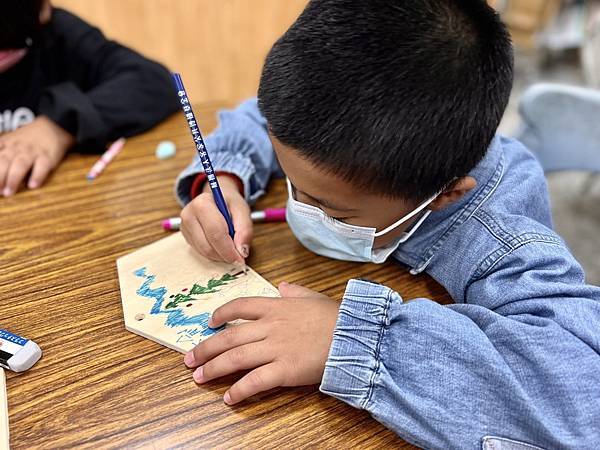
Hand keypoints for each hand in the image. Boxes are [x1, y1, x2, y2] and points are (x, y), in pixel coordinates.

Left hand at [0, 116, 73, 195]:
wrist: (53, 126)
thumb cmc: (28, 139)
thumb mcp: (9, 141)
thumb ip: (0, 152)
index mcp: (5, 145)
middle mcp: (17, 148)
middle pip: (4, 163)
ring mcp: (33, 152)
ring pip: (20, 165)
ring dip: (13, 179)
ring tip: (9, 193)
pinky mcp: (48, 157)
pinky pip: (42, 167)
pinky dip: (37, 176)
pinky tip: (33, 185)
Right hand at [180, 176, 251, 263]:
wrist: (217, 199)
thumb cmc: (229, 204)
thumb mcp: (242, 210)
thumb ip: (245, 229)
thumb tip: (242, 251)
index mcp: (202, 203)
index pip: (215, 232)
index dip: (229, 249)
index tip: (240, 258)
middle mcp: (189, 215)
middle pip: (207, 245)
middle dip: (225, 255)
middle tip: (238, 257)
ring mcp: (184, 227)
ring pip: (203, 251)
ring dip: (220, 255)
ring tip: (231, 247)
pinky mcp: (185, 236)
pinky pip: (200, 252)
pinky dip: (214, 253)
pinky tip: (221, 244)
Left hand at [183, 282, 339, 404]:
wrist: (354, 336)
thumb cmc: (337, 318)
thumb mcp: (314, 297)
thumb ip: (295, 292)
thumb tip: (283, 287)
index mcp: (277, 307)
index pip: (240, 306)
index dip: (221, 314)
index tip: (210, 322)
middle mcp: (270, 327)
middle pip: (229, 336)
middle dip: (205, 348)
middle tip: (189, 358)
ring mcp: (276, 348)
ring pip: (235, 358)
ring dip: (213, 368)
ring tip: (198, 377)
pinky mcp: (284, 370)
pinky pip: (255, 381)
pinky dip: (239, 390)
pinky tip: (228, 397)